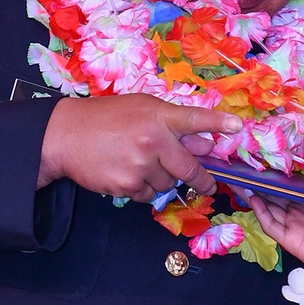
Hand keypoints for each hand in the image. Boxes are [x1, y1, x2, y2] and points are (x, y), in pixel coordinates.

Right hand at [38, 94, 241, 200]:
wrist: (65, 136)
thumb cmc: (107, 118)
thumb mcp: (142, 109)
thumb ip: (174, 125)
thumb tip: (206, 146)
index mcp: (158, 116)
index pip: (194, 119)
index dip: (218, 122)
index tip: (238, 127)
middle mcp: (152, 139)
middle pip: (190, 167)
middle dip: (202, 179)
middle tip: (208, 185)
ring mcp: (140, 164)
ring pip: (169, 183)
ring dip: (163, 179)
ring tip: (141, 163)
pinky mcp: (127, 185)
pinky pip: (150, 195)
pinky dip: (144, 189)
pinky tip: (128, 174)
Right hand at [250, 162, 303, 264]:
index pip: (290, 185)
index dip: (276, 174)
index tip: (263, 160)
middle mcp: (300, 210)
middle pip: (274, 195)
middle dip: (259, 183)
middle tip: (242, 168)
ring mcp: (293, 224)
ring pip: (268, 208)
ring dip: (254, 195)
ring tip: (240, 180)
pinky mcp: (290, 238)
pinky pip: (271, 225)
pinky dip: (260, 212)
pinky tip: (253, 198)